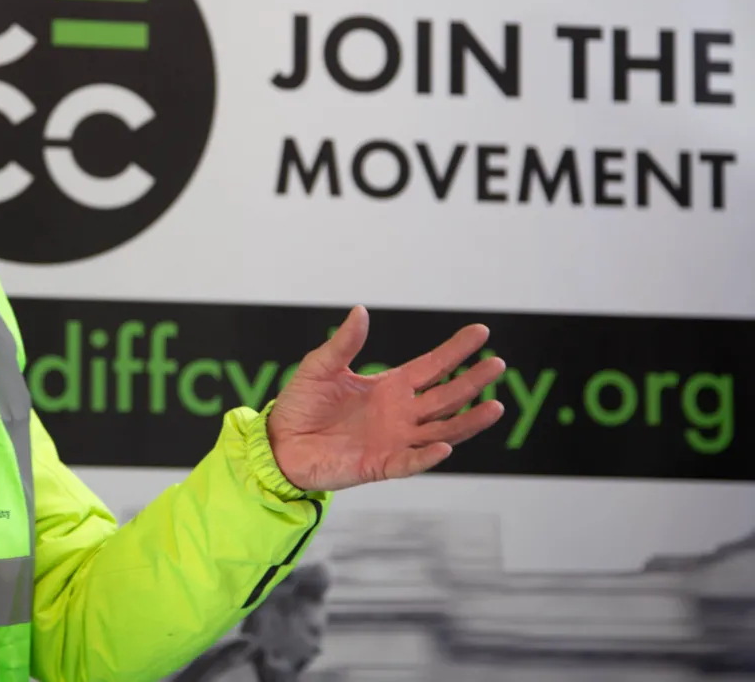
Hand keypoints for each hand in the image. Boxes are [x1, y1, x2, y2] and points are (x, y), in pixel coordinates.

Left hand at [267, 306, 504, 492]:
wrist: (278, 442)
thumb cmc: (300, 404)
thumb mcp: (319, 367)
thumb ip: (343, 344)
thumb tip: (361, 311)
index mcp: (389, 387)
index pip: (431, 367)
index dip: (455, 351)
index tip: (481, 332)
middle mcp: (399, 414)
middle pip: (445, 397)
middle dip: (471, 382)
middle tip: (498, 364)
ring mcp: (394, 440)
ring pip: (441, 431)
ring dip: (467, 422)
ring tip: (495, 407)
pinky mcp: (380, 465)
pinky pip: (410, 462)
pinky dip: (427, 456)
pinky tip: (445, 446)